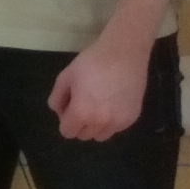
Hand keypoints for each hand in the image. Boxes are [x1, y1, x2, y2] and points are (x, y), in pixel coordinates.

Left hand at [49, 28, 148, 142]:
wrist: (124, 52)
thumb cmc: (92, 62)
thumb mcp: (66, 77)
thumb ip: (57, 99)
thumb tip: (60, 112)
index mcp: (82, 113)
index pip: (67, 132)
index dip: (66, 120)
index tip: (70, 106)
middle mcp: (101, 122)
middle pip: (84, 135)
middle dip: (80, 123)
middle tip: (84, 102)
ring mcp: (119, 121)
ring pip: (101, 135)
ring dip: (96, 126)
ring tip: (99, 105)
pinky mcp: (132, 117)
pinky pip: (116, 128)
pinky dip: (112, 121)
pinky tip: (112, 102)